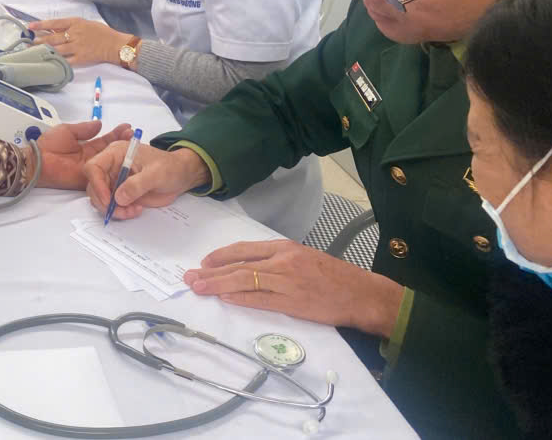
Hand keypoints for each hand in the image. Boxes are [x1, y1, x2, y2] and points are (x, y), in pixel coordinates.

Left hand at [28, 17, 129, 67]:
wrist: (115, 44)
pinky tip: (48, 61)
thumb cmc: (101, 33)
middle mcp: (75, 34)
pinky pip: (66, 60)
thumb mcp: (85, 24)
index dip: (41, 24)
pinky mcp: (80, 58)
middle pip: (52, 37)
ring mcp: (77, 47)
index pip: (54, 23)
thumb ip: (70, 26)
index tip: (30, 26)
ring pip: (56, 49)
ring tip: (34, 51)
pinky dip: (56, 61)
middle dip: (38, 40)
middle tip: (28, 42)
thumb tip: (54, 29)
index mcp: (76, 23)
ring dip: (44, 50)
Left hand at [29, 121, 133, 189]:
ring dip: (122, 159)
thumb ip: (85, 129)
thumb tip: (100, 123)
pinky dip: (114, 176)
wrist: (38, 161)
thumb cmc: (49, 145)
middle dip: (124, 144)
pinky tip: (126, 169)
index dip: (117, 134)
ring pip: (110, 166)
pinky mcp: (88, 181)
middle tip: (135, 137)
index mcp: (86, 146)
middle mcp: (91, 159)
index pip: (105, 140)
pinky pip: (103, 180)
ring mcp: (91, 171)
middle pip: (111, 152)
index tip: (128, 128)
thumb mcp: (68, 131)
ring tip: (135, 148)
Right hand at [84, 143, 209, 218]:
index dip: (96, 184)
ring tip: (132, 211)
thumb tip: (119, 198)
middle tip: (122, 211)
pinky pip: (111, 206)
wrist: (180, 176)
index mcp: (116, 153)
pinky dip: (119, 212)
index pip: (94, 166)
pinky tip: (135, 210)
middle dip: (105, 202)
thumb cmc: (170, 167)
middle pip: (93, 186)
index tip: (109, 200)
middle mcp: (111, 166)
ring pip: (100, 198)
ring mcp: (114, 180)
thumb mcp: (157, 173)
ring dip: (113, 209)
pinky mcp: (120, 193)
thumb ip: (137, 184)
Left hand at [184, 239, 406, 337]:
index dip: (221, 256)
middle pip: (239, 265)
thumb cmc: (335, 276)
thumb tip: (249, 267)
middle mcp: (283, 261)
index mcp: (285, 248)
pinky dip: (241, 299)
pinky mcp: (293, 303)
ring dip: (218, 285)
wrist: (362, 294)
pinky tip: (225, 298)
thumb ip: (277, 260)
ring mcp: (287, 282)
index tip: (204, 262)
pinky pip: (261, 300)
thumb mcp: (304, 257)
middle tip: (189, 277)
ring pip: (244, 281)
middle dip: (210, 272)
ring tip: (199, 288)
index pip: (244, 250)